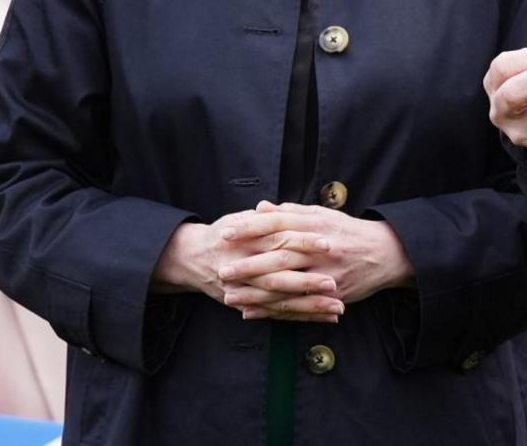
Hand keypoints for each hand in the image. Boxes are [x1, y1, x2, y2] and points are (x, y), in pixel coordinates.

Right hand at [150, 213, 338, 321]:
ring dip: (310, 306)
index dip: (303, 242)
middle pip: (279, 276)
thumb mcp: (240, 219)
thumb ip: (265, 217)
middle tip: (335, 283)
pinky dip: (300, 317)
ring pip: (279, 301)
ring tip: (338, 308)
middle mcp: (244, 268)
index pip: (279, 240)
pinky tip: (323, 318)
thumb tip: (287, 209)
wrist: (189, 257)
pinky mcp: (245, 305)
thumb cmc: (223, 234)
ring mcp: (243, 291)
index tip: (328, 243)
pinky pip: (275, 314)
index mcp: (247, 241)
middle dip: (308, 282)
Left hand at [216, 203, 413, 320]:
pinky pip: (299, 304)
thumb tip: (260, 207)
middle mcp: (322, 247)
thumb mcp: (324, 216)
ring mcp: (328, 272)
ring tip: (230, 296)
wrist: (388, 253)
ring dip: (257, 292)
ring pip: (288, 283)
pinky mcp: (332, 293)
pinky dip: (274, 311)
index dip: (252, 228)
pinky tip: (253, 313)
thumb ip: (291, 212)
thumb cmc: (350, 232)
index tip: (226, 232)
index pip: (280, 223)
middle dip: (250, 264)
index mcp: (318, 225)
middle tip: (222, 270)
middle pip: (281, 255)